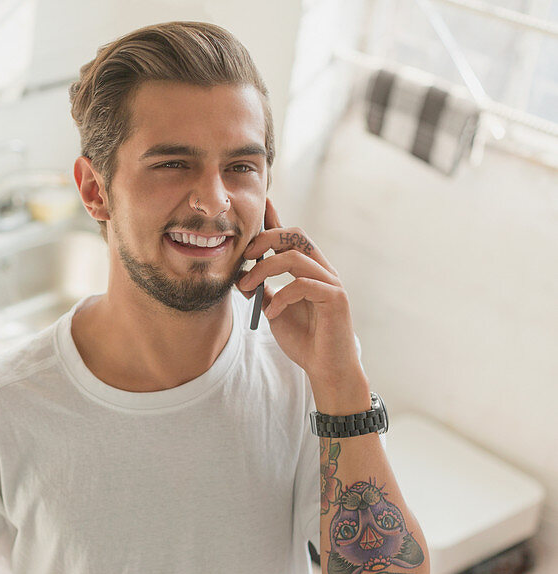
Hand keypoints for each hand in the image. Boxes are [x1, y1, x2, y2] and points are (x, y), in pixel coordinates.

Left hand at [238, 199, 364, 394]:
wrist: (325, 368)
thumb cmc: (303, 338)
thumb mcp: (273, 309)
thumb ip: (262, 290)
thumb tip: (241, 275)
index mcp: (307, 269)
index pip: (290, 237)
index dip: (274, 219)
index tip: (260, 203)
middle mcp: (322, 270)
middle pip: (294, 235)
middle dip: (264, 240)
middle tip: (244, 258)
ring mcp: (331, 282)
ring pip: (296, 257)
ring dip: (264, 269)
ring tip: (247, 288)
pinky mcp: (335, 298)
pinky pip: (304, 284)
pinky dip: (281, 296)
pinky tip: (269, 314)